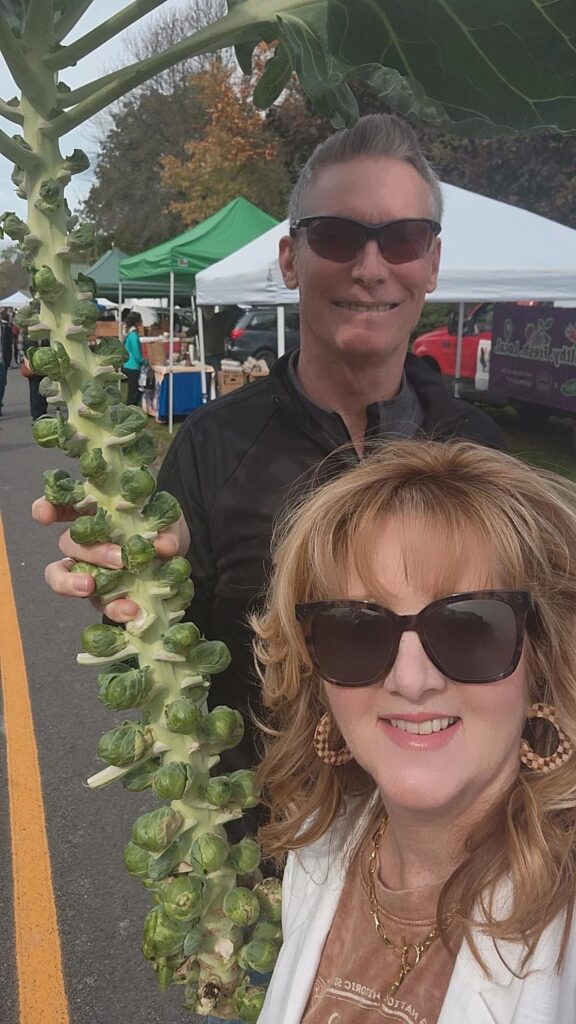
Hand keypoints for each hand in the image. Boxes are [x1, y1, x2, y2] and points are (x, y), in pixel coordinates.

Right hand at [32, 497, 189, 622]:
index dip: (48, 508)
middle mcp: (86, 542)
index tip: (45, 517)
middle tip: (118, 559)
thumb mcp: (171, 523)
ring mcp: (90, 570)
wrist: (177, 563)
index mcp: (95, 513)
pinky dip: (113, 608)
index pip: (62, 506)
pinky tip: (129, 610)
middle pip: (69, 544)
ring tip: (89, 587)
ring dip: (72, 582)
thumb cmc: (163, 531)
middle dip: (89, 551)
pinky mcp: (103, 596)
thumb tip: (162, 546)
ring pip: (62, 575)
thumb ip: (167, 531)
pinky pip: (98, 604)